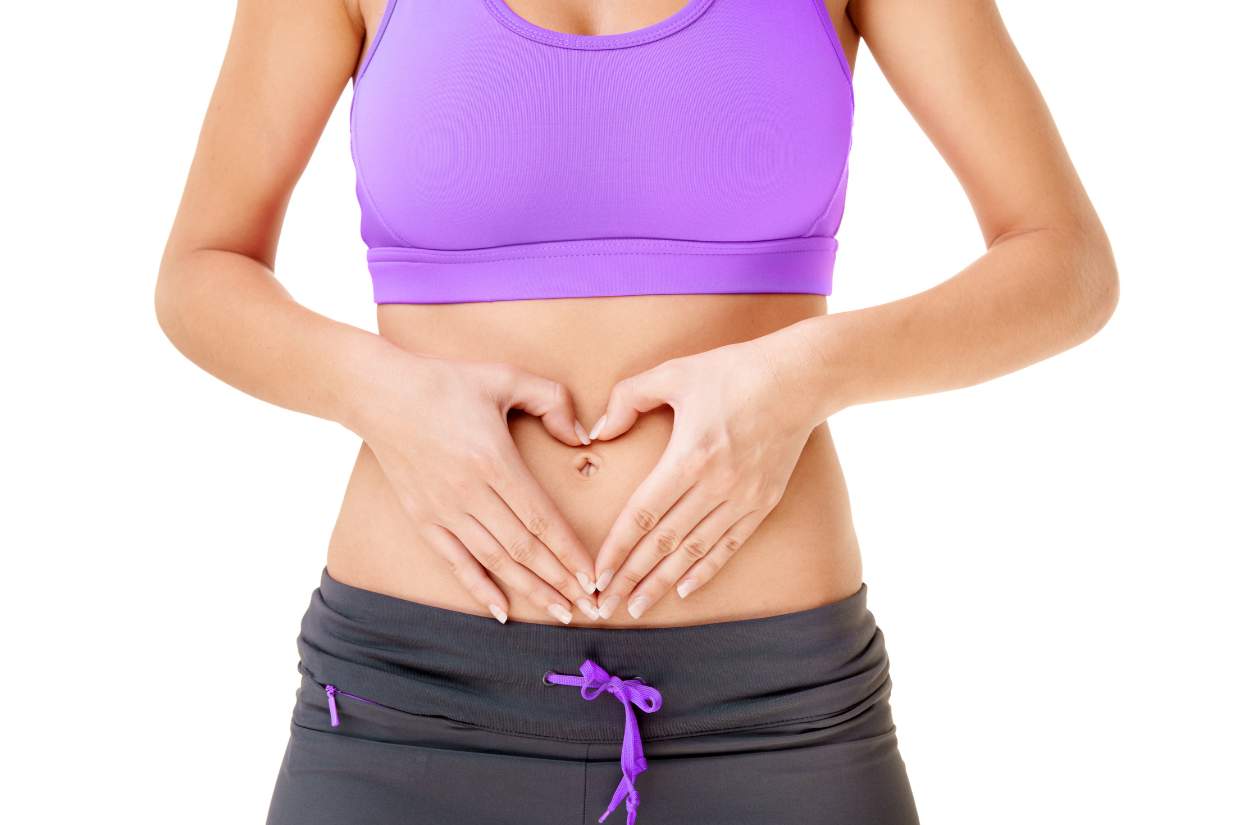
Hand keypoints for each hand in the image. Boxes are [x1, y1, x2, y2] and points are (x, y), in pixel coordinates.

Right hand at [348, 350, 600, 623]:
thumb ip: (551, 400)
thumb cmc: (445, 382)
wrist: (378, 394)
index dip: (569, 551)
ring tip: (561, 610)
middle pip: (524, 548)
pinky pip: (455, 562)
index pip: (541, 518)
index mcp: (493, 460)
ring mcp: (443, 510)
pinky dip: (479, 588)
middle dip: (561, 580)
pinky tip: (501, 611)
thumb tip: (581, 436)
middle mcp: (468, 493)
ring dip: (531, 589)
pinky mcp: (422, 518)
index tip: (593, 574)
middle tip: (590, 606)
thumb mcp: (505, 377)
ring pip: (495, 561)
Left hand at [587, 325, 835, 619]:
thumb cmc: (733, 371)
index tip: (597, 574)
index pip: (642, 515)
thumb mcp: (673, 373)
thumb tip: (598, 431)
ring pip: (694, 551)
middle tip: (606, 604)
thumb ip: (628, 398)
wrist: (800, 379)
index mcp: (689, 457)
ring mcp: (743, 498)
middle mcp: (716, 485)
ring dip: (663, 582)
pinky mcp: (764, 502)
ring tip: (638, 606)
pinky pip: (729, 545)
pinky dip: (705, 570)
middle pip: (664, 542)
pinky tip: (684, 589)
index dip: (617, 548)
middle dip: (632, 577)